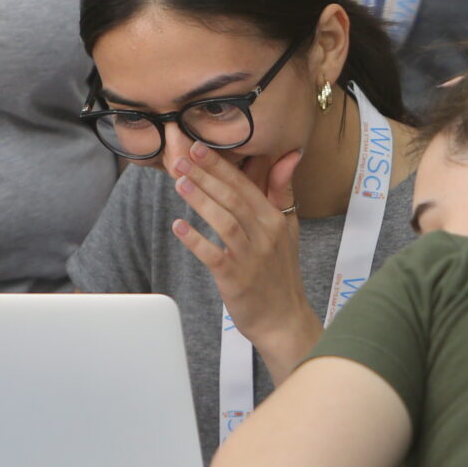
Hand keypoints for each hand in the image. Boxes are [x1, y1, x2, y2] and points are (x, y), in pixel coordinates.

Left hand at [173, 142, 320, 373]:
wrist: (284, 319)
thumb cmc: (281, 273)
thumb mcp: (289, 229)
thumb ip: (283, 191)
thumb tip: (289, 156)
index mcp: (275, 219)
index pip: (246, 185)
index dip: (221, 166)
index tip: (198, 147)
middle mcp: (265, 234)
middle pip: (233, 198)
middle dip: (206, 175)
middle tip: (180, 158)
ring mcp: (251, 257)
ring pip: (224, 221)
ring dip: (201, 200)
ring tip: (179, 183)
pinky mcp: (236, 279)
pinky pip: (214, 255)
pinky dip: (195, 240)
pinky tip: (178, 226)